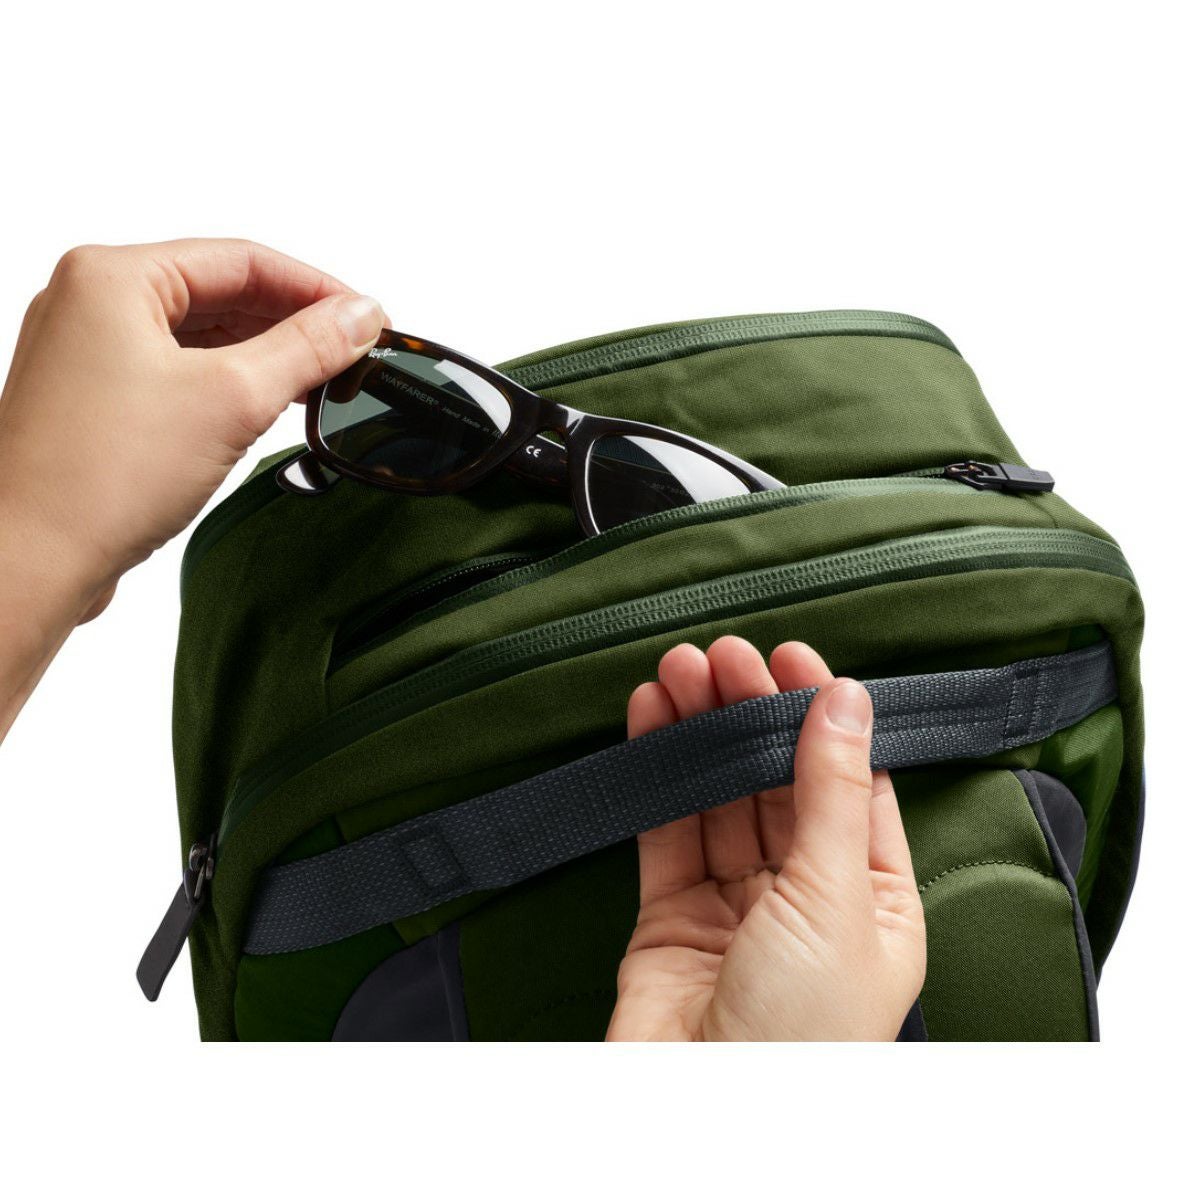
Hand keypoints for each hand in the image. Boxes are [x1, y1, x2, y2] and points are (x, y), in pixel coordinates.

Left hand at [0, 239, 383, 735]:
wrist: (31, 559)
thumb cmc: (98, 479)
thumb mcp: (233, 400)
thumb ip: (307, 349)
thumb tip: (360, 315)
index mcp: (111, 277)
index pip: (242, 259)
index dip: (316, 288)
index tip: (366, 319)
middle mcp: (91, 303)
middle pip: (221, 292)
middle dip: (292, 322)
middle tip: (352, 355)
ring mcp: (88, 352)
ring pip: (200, 334)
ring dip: (263, 355)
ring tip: (319, 385)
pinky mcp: (95, 399)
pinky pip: (178, 370)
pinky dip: (227, 384)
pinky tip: (265, 408)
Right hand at [607, 636, 925, 1040]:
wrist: (701, 1121)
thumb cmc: (801, 1037)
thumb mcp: (835, 898)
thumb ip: (833, 791)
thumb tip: (848, 698)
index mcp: (874, 901)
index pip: (851, 783)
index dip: (822, 715)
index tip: (792, 654)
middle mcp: (808, 900)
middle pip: (779, 783)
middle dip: (752, 714)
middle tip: (724, 654)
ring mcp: (736, 909)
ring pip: (720, 797)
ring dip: (701, 733)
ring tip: (679, 668)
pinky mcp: (672, 918)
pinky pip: (668, 829)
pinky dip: (660, 772)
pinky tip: (652, 718)